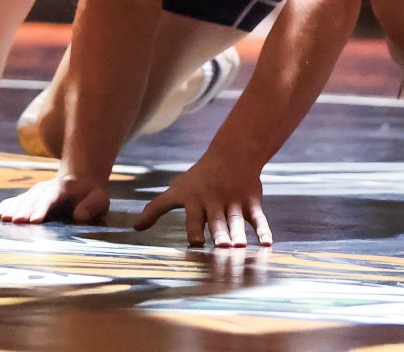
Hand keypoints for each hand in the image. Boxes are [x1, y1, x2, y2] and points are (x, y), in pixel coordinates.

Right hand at [0, 174, 108, 224]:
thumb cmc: (91, 196)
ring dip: (12, 210)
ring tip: (1, 220)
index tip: (34, 221)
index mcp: (63, 188)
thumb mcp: (99, 199)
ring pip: (21, 200)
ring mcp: (35, 192)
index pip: (51, 198)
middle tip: (15, 223)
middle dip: (24, 211)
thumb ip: (92, 206)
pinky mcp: (28, 198)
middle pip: (32, 199)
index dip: (42, 208)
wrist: (80, 183)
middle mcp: (46, 188)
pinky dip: (5, 207)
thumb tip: (80, 217)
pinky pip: (15, 201)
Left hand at [134, 153, 271, 247]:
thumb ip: (156, 209)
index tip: (196, 243)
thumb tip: (135, 228)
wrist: (232, 155)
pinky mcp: (252, 203)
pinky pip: (259, 219)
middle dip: (220, 234)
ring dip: (238, 234)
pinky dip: (264, 231)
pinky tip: (267, 245)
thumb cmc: (199, 177)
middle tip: (221, 248)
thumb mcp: (176, 190)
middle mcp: (216, 203)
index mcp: (196, 201)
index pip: (194, 218)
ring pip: (237, 221)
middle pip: (217, 221)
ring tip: (240, 247)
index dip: (194, 230)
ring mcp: (235, 203)